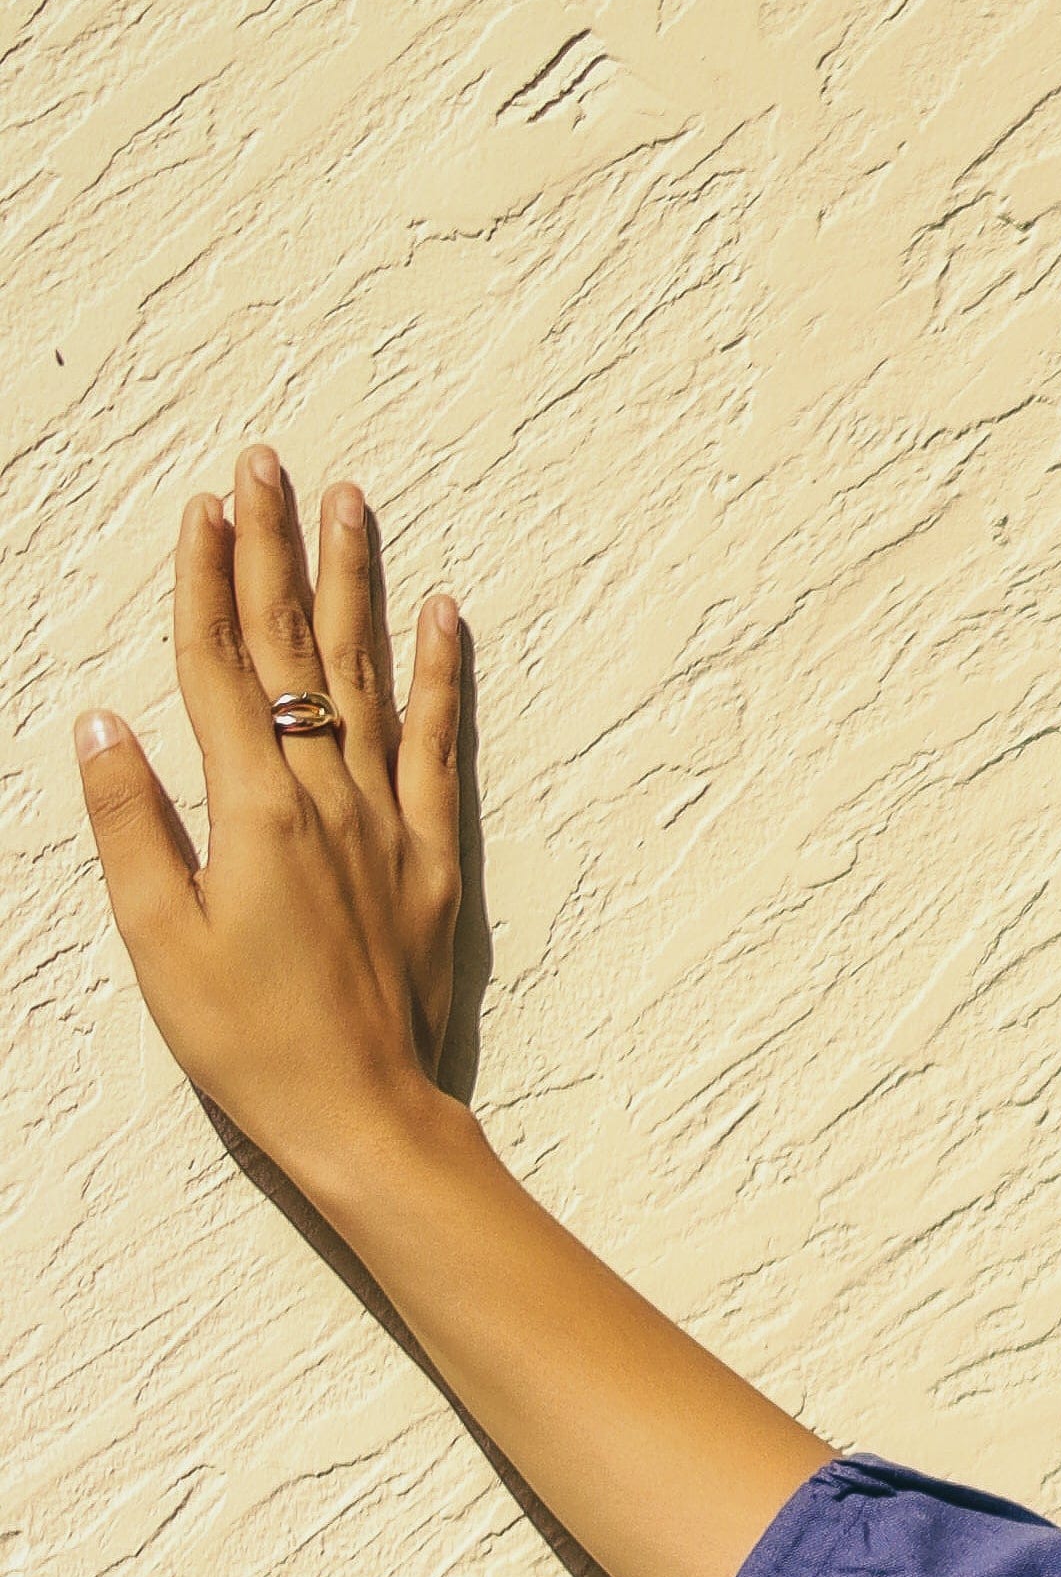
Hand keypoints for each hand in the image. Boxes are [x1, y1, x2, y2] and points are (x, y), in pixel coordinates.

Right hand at [76, 443, 463, 1198]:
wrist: (366, 1116)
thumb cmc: (253, 1043)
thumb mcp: (159, 938)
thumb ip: (130, 824)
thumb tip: (101, 724)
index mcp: (251, 808)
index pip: (218, 663)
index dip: (206, 578)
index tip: (204, 504)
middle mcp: (326, 795)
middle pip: (292, 645)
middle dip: (275, 546)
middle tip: (270, 459)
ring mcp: (387, 823)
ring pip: (366, 674)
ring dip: (353, 582)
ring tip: (348, 502)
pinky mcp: (431, 861)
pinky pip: (439, 745)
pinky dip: (440, 675)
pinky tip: (443, 615)